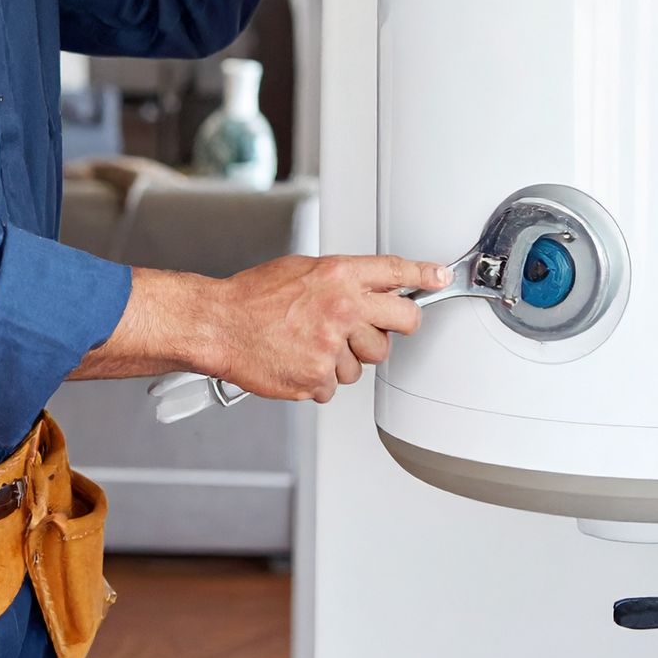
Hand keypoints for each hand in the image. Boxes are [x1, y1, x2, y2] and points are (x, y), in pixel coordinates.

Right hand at [208, 253, 446, 402]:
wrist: (219, 325)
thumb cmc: (252, 298)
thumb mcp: (301, 271)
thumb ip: (340, 280)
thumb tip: (368, 289)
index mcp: (338, 276)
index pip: (395, 272)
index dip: (424, 275)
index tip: (438, 277)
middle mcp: (342, 308)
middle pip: (403, 323)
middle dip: (394, 328)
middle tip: (375, 329)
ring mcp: (333, 346)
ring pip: (366, 361)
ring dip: (345, 359)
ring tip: (310, 344)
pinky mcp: (318, 378)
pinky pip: (335, 386)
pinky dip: (318, 380)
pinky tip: (297, 361)